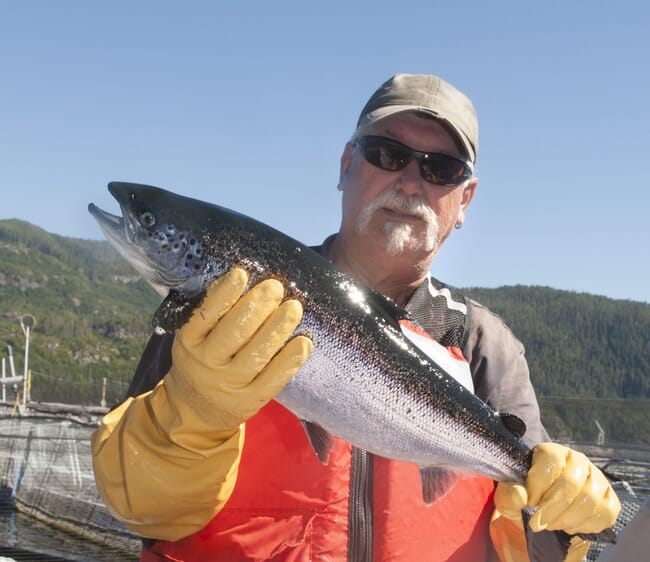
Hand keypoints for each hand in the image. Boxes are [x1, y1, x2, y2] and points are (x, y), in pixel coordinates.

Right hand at [164, 267, 312, 433]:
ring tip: (294, 308)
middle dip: (258, 306)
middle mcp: (206, 363)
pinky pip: (272, 380)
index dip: (223, 294)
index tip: (241, 274)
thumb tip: (246, 278)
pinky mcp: (250, 401)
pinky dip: (289, 360)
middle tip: (276, 287)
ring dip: (278, 328)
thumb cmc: (202, 359)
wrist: (195, 411)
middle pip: (234, 332)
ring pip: (256, 355)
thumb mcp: (195, 337)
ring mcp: (228, 384)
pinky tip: (303, 342)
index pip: (204, 315)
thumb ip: (214, 313)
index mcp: (189, 341)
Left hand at [492, 442, 619, 561]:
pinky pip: (605, 513)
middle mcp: (577, 460)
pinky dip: (586, 525)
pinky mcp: (610, 498)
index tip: (529, 502)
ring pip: (589, 500)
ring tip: (551, 525)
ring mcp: (597, 478)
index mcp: (552, 452)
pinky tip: (569, 527)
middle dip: (551, 508)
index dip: (538, 485)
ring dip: (567, 519)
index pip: (550, 462)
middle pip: (571, 483)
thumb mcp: (509, 496)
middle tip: (537, 524)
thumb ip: (509, 494)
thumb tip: (521, 496)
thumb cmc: (527, 499)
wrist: (545, 513)